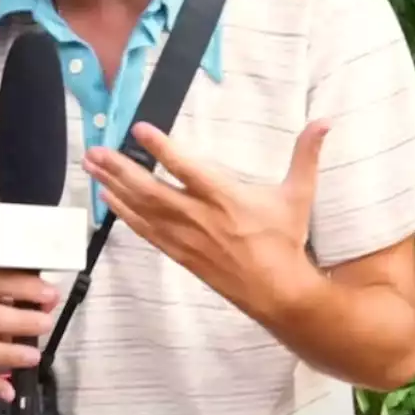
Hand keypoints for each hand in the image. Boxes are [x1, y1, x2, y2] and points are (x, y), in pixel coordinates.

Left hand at [82, 120, 330, 318]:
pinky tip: (107, 197)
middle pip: (151, 189)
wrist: (278, 293)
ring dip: (113, 186)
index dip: (162, 149)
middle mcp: (200, 217)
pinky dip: (124, 213)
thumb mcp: (298, 195)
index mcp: (226, 198)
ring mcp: (185, 237)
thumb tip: (325, 121)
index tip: (139, 129)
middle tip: (95, 149)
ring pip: (142, 209)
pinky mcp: (179, 253)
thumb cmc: (285, 241)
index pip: (187, 168)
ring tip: (90, 166)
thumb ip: (306, 155)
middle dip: (119, 168)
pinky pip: (145, 231)